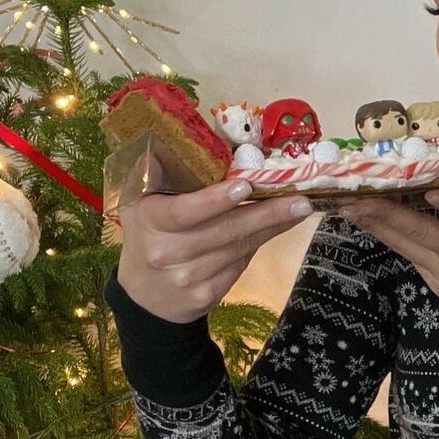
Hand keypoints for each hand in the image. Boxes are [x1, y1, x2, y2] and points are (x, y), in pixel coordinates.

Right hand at [115, 155, 316, 322]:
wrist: (144, 296)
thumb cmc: (145, 236)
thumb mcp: (137, 204)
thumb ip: (153, 175)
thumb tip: (169, 141)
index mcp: (151, 222)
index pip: (185, 212)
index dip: (215, 200)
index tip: (245, 186)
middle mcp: (169, 252)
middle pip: (225, 230)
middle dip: (266, 214)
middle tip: (300, 200)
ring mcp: (190, 277)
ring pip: (240, 247)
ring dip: (272, 227)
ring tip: (299, 209)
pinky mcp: (208, 295)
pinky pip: (240, 264)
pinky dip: (259, 243)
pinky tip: (278, 227)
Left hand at [334, 187, 438, 375]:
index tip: (431, 190)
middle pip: (417, 229)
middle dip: (384, 212)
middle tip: (354, 197)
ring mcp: (438, 268)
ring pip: (402, 242)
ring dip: (374, 225)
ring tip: (347, 209)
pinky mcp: (430, 280)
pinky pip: (407, 254)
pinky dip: (388, 238)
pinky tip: (369, 226)